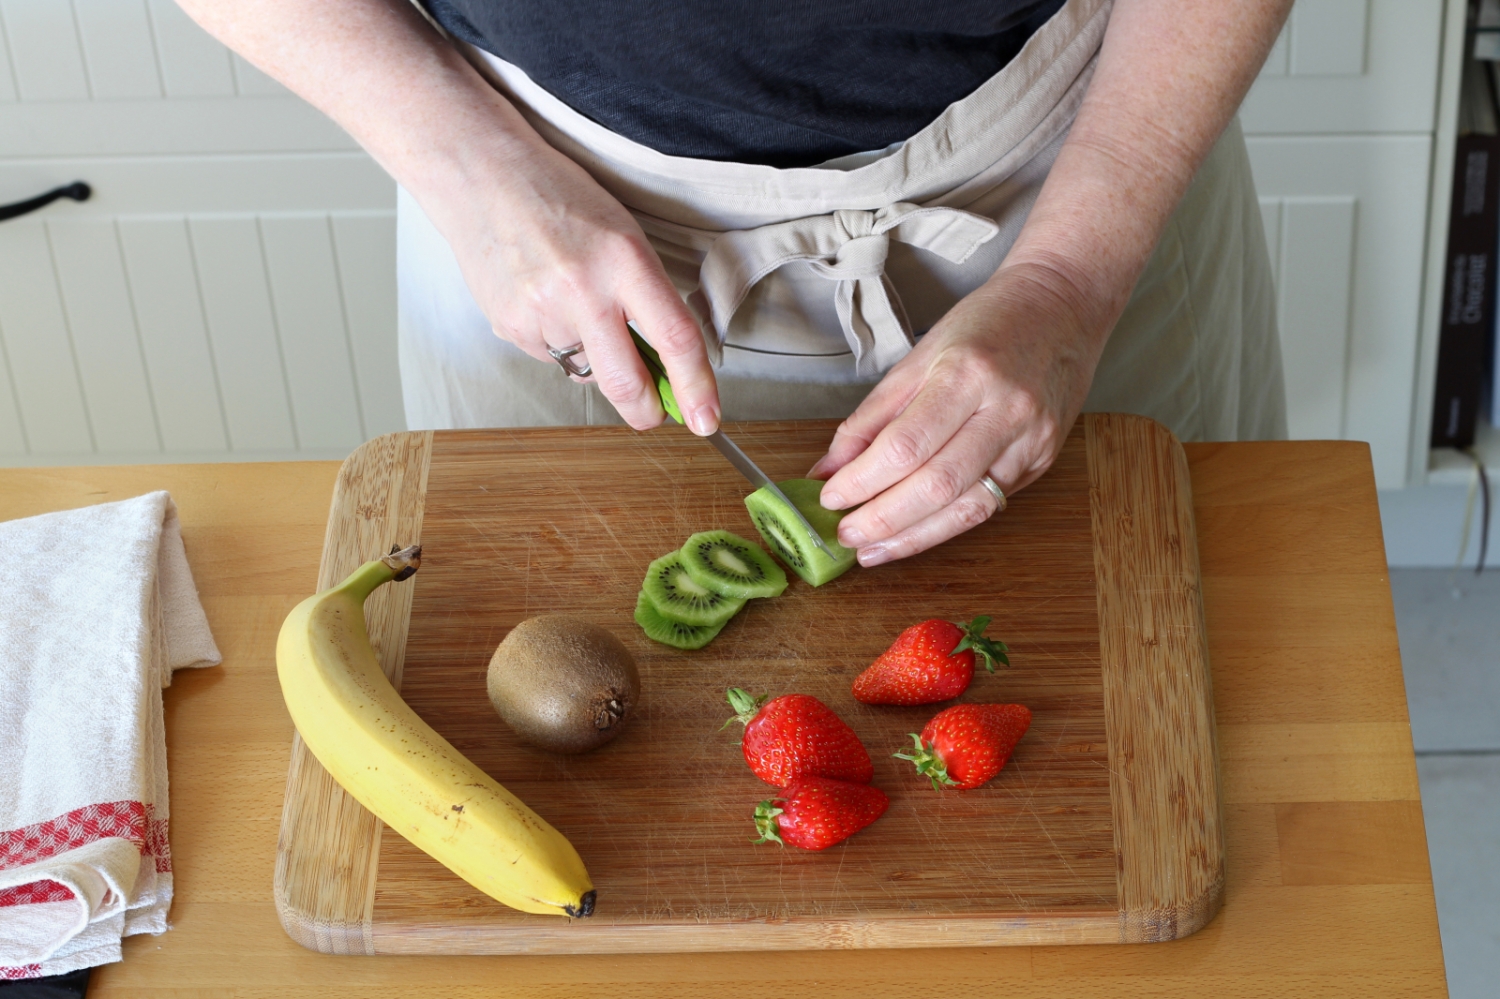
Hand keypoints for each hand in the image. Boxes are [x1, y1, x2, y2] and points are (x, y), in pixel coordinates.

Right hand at [418, 130, 720, 433]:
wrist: (481, 173)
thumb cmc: (560, 197)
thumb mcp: (622, 235)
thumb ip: (645, 297)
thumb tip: (663, 365)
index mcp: (624, 260)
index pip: (675, 339)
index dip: (696, 388)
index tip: (707, 419)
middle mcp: (583, 291)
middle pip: (625, 383)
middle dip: (645, 411)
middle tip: (653, 414)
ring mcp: (541, 312)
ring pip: (585, 370)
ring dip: (592, 355)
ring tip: (571, 300)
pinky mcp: (510, 326)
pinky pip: (549, 355)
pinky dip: (555, 339)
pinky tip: (541, 297)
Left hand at [808, 263, 1106, 565]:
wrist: (1062, 308)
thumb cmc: (987, 324)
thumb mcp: (919, 356)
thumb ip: (872, 417)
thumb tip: (829, 468)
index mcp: (966, 373)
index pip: (904, 446)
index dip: (862, 481)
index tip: (829, 497)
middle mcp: (1005, 410)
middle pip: (936, 485)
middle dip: (883, 520)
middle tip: (845, 534)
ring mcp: (1031, 440)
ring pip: (967, 508)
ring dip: (912, 538)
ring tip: (872, 550)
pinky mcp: (1042, 461)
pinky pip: (988, 505)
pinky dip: (944, 525)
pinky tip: (913, 534)